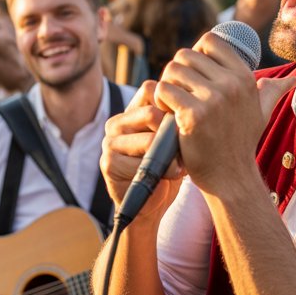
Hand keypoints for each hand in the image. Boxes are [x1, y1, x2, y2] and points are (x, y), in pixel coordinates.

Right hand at [99, 83, 184, 219]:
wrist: (149, 205)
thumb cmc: (165, 169)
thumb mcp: (173, 140)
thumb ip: (174, 122)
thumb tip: (186, 109)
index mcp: (132, 111)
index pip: (151, 89)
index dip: (172, 104)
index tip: (185, 123)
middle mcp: (116, 123)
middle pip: (151, 112)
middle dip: (172, 132)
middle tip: (182, 150)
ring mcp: (109, 143)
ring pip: (149, 139)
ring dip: (168, 156)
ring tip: (177, 166)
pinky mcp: (109, 164)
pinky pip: (141, 162)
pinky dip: (158, 172)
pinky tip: (164, 178)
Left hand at [153, 33, 292, 194]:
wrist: (230, 176)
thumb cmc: (242, 143)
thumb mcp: (261, 113)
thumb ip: (272, 91)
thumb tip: (292, 79)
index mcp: (245, 78)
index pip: (210, 40)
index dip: (196, 52)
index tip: (194, 74)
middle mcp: (230, 85)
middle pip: (186, 55)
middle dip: (177, 72)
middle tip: (179, 92)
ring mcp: (212, 100)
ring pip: (172, 70)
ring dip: (167, 85)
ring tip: (173, 103)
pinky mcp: (193, 115)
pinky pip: (163, 90)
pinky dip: (160, 100)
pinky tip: (168, 114)